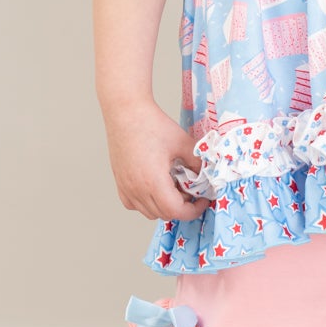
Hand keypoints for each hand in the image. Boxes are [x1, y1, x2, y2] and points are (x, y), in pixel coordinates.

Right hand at [104, 100, 207, 221]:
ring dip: (165, 205)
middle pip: (164, 214)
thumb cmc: (152, 124)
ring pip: (149, 212)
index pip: (176, 211)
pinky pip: (134, 204)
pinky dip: (148, 202)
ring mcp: (126, 187)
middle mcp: (136, 189)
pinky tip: (156, 186)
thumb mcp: (183, 143)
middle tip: (191, 190)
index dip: (193, 210)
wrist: (127, 112)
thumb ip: (197, 163)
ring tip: (174, 187)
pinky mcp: (120, 183)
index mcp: (153, 181)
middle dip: (182, 206)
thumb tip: (206, 176)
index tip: (202, 200)